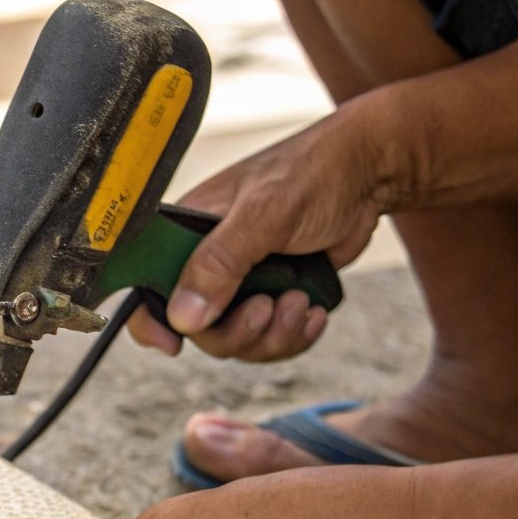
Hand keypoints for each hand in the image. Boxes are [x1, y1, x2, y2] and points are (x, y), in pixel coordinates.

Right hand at [130, 101, 392, 360]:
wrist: (370, 173)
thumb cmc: (312, 173)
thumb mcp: (263, 214)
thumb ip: (220, 263)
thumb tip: (183, 317)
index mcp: (186, 232)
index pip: (147, 284)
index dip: (151, 320)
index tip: (173, 345)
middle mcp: (206, 260)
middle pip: (197, 327)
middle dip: (236, 331)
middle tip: (268, 308)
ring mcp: (240, 282)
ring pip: (236, 340)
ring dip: (272, 335)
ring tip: (300, 303)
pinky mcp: (272, 294)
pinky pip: (269, 339)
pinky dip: (293, 335)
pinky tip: (313, 312)